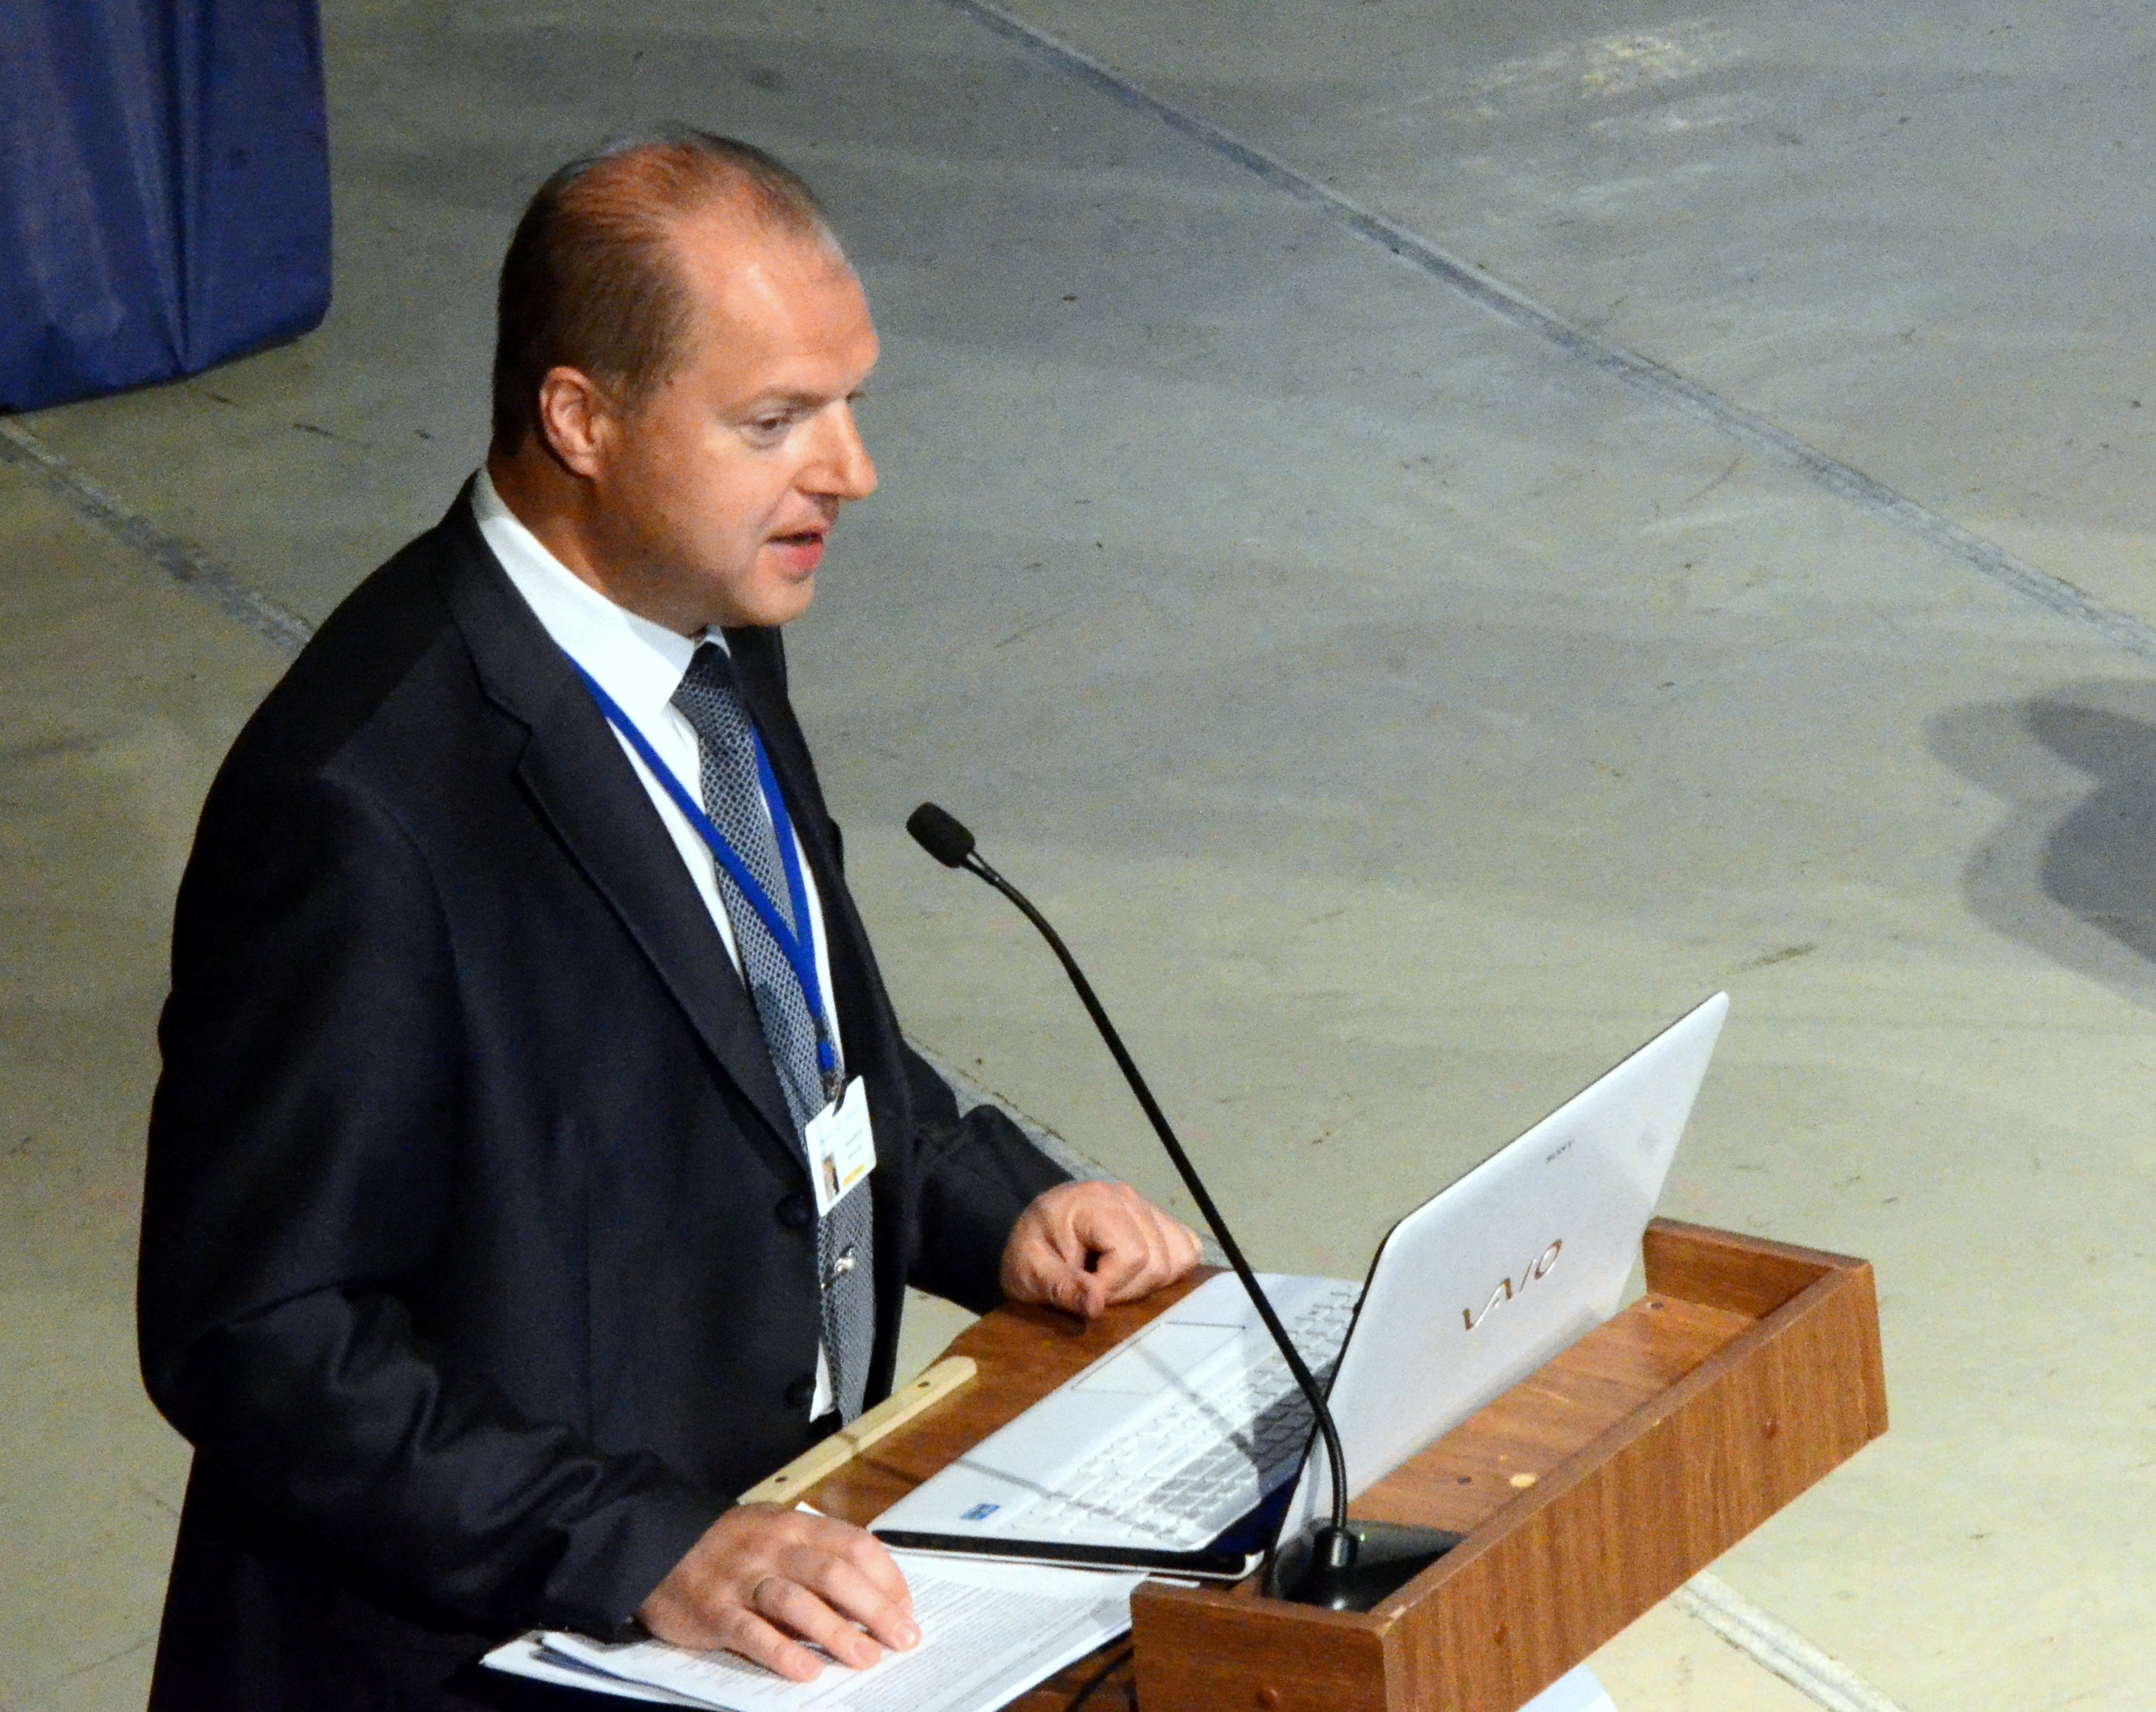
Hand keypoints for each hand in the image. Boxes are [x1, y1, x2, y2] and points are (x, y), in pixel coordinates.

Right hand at [636, 1504, 917, 1680]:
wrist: (656, 1544)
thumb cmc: (729, 1545)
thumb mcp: (774, 1533)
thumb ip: (814, 1556)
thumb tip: (869, 1596)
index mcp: (795, 1526)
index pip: (854, 1545)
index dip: (887, 1577)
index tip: (908, 1608)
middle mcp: (773, 1548)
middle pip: (834, 1574)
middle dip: (876, 1608)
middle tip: (904, 1639)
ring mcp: (743, 1579)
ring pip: (797, 1602)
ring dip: (837, 1632)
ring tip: (867, 1658)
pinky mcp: (714, 1612)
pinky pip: (752, 1633)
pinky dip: (782, 1653)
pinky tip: (807, 1672)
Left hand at [1000, 1181, 1202, 1319]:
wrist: (1033, 1234)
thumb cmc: (1029, 1252)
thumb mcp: (1028, 1273)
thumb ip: (1061, 1288)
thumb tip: (1097, 1306)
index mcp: (1094, 1202)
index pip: (1131, 1254)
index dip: (1111, 1287)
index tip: (1084, 1295)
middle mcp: (1127, 1197)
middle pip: (1157, 1261)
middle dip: (1127, 1290)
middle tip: (1095, 1290)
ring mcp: (1147, 1206)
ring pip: (1177, 1258)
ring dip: (1147, 1283)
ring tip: (1114, 1282)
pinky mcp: (1159, 1219)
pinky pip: (1186, 1248)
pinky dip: (1170, 1270)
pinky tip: (1138, 1275)